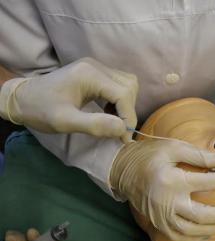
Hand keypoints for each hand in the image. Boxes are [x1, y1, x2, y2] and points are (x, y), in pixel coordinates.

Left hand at [0, 57, 137, 142]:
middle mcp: (96, 67)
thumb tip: (123, 129)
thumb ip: (95, 125)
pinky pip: (118, 85)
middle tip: (119, 131)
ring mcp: (96, 68)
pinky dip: (119, 101)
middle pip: (129, 86)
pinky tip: (108, 113)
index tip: (125, 138)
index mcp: (89, 75)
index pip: (123, 94)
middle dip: (128, 111)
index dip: (128, 117)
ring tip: (114, 121)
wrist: (23, 99)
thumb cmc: (41, 111)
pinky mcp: (94, 73)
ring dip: (126, 105)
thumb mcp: (65, 122)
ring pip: (127, 84)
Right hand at [110, 139, 214, 240]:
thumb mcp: (172, 147)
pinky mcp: (157, 223)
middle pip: (202, 215)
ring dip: (213, 228)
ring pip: (192, 230)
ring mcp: (161, 216)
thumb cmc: (148, 155)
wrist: (122, 170)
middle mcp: (167, 203)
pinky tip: (208, 233)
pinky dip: (195, 237)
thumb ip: (198, 155)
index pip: (206, 182)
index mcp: (172, 181)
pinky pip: (179, 236)